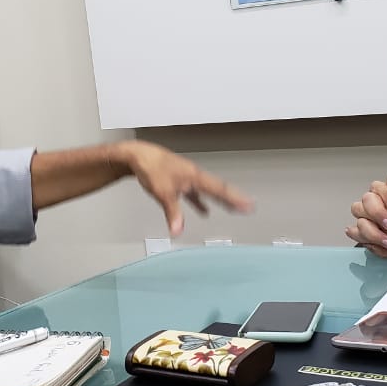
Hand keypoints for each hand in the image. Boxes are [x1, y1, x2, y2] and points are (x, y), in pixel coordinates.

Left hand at [123, 141, 253, 234]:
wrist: (137, 155)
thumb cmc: (151, 167)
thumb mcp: (162, 193)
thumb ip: (173, 212)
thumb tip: (178, 230)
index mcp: (194, 176)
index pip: (218, 189)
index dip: (234, 198)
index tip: (248, 205)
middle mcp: (194, 175)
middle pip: (217, 188)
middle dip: (233, 198)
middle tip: (248, 206)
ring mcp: (186, 177)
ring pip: (207, 191)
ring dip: (219, 200)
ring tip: (232, 208)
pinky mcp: (178, 180)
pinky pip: (194, 193)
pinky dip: (200, 202)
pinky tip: (204, 211)